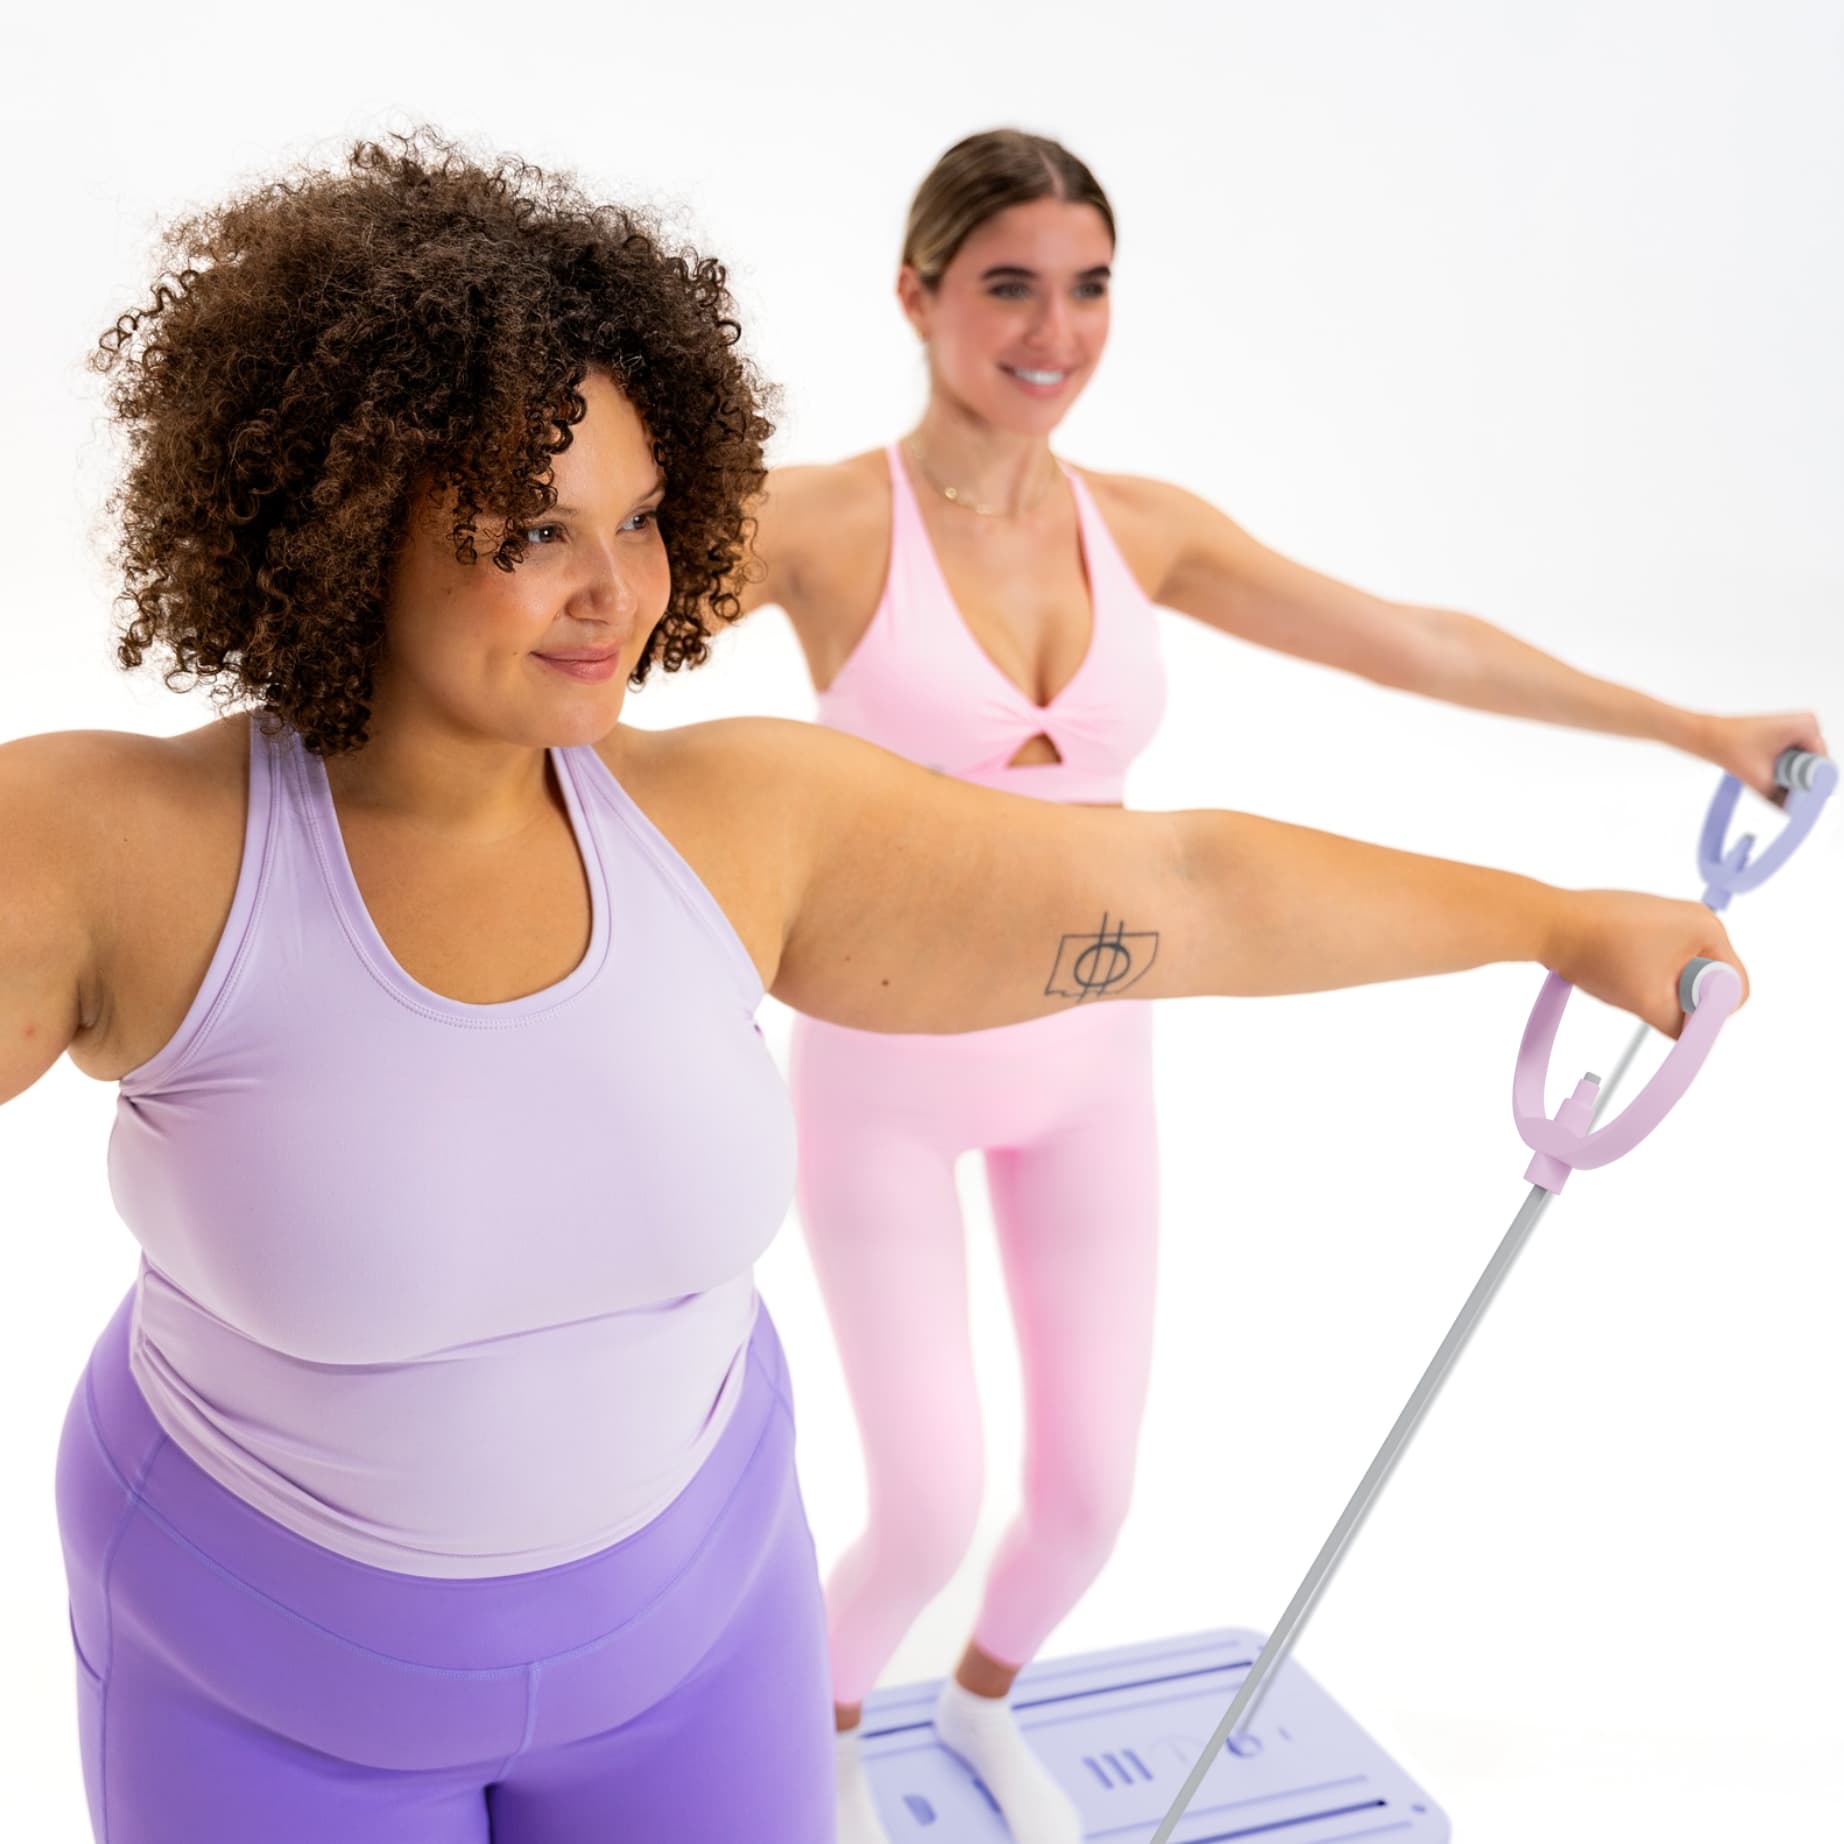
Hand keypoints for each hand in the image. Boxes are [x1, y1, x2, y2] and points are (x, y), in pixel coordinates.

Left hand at [1546, 890, 1748, 1038]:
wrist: (1547, 924)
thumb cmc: (1600, 954)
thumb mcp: (1649, 1003)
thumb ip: (1682, 1027)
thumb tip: (1691, 1035)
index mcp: (1710, 929)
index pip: (1734, 988)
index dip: (1709, 1012)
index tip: (1673, 1015)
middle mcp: (1693, 917)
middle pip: (1706, 980)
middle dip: (1679, 997)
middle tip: (1645, 995)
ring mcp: (1666, 916)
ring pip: (1678, 972)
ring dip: (1658, 987)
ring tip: (1625, 981)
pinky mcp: (1640, 920)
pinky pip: (1657, 959)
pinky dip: (1641, 973)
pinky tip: (1614, 970)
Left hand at [1698, 710, 1829, 801]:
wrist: (1706, 736)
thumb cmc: (1729, 747)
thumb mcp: (1760, 780)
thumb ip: (1782, 800)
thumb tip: (1796, 816)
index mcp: (1807, 726)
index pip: (1822, 766)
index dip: (1813, 787)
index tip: (1803, 806)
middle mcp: (1807, 724)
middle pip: (1814, 766)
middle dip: (1800, 784)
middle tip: (1781, 795)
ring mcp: (1797, 729)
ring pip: (1804, 765)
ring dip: (1791, 780)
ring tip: (1770, 783)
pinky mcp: (1786, 736)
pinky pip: (1794, 761)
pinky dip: (1784, 773)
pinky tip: (1770, 779)